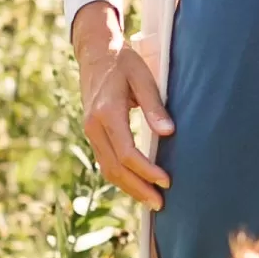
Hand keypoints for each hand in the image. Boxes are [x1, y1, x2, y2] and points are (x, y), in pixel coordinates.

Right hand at [72, 1, 172, 208]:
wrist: (95, 53)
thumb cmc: (123, 62)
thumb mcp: (143, 77)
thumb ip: (154, 106)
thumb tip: (168, 133)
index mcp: (106, 113)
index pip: (126, 152)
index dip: (146, 170)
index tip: (166, 181)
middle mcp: (94, 126)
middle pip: (115, 168)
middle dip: (138, 189)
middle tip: (160, 205)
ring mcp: (90, 131)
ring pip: (107, 169)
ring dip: (129, 188)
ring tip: (151, 202)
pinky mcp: (93, 133)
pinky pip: (105, 162)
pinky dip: (121, 177)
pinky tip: (137, 185)